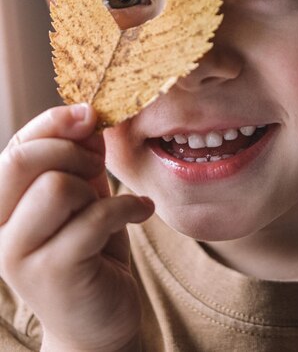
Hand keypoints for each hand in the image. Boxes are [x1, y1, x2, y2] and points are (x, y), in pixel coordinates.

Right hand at [0, 105, 153, 351]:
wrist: (98, 324)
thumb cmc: (89, 253)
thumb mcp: (83, 196)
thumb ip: (80, 160)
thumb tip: (88, 117)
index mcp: (3, 205)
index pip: (17, 147)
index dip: (53, 122)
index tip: (89, 115)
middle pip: (25, 160)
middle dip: (72, 152)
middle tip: (98, 167)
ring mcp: (19, 255)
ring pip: (57, 187)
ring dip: (97, 190)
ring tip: (112, 206)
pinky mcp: (52, 274)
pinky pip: (94, 217)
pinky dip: (127, 208)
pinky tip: (141, 212)